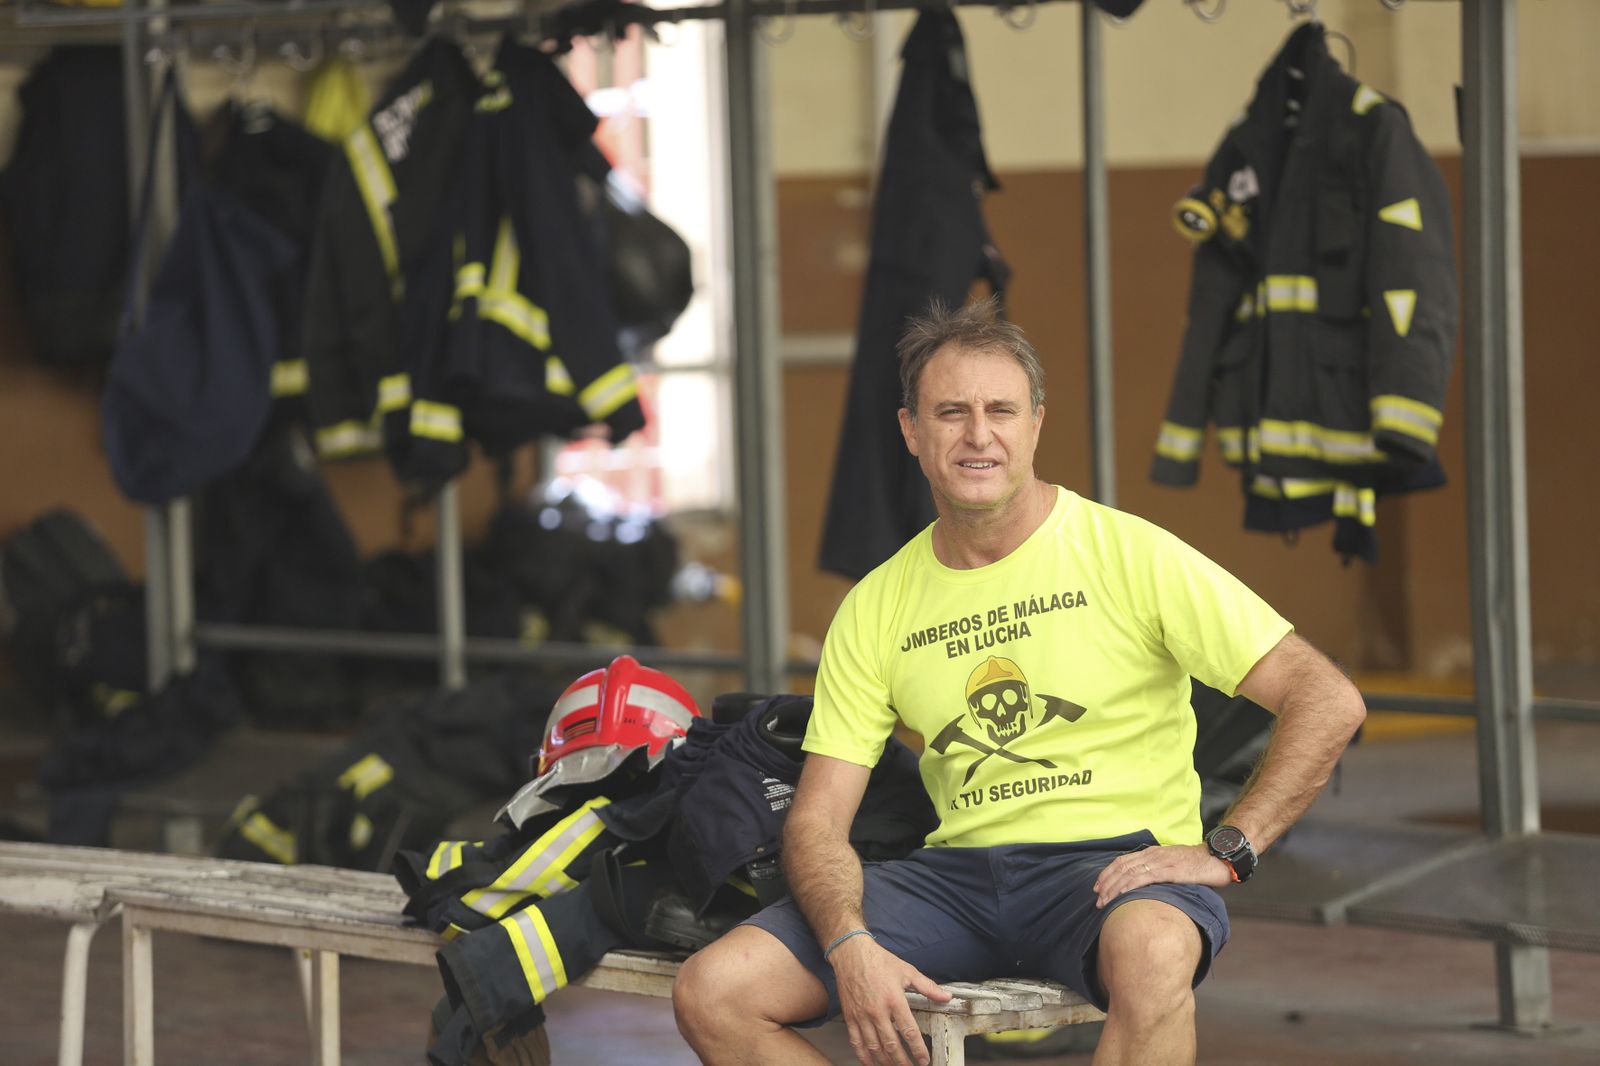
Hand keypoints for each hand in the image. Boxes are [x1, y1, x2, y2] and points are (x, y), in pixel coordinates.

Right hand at [830, 935, 950, 1065]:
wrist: (851, 953)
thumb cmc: (879, 961)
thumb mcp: (907, 971)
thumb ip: (927, 987)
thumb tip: (946, 996)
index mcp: (894, 1000)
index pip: (909, 1031)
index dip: (917, 1049)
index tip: (924, 1059)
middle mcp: (877, 1011)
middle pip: (891, 1045)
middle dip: (902, 1061)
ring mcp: (862, 1015)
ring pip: (874, 1047)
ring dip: (885, 1062)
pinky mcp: (850, 1017)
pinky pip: (856, 1042)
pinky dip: (863, 1056)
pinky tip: (871, 1063)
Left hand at [1092, 843, 1231, 907]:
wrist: (1218, 858)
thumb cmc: (1197, 865)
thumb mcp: (1173, 865)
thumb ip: (1159, 872)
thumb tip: (1146, 888)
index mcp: (1152, 853)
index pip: (1123, 861)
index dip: (1107, 874)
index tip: (1098, 887)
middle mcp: (1153, 855)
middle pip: (1121, 867)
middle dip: (1106, 883)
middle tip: (1097, 898)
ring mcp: (1161, 862)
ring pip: (1129, 872)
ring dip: (1114, 887)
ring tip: (1105, 901)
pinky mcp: (1171, 871)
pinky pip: (1145, 878)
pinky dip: (1130, 886)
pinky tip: (1122, 895)